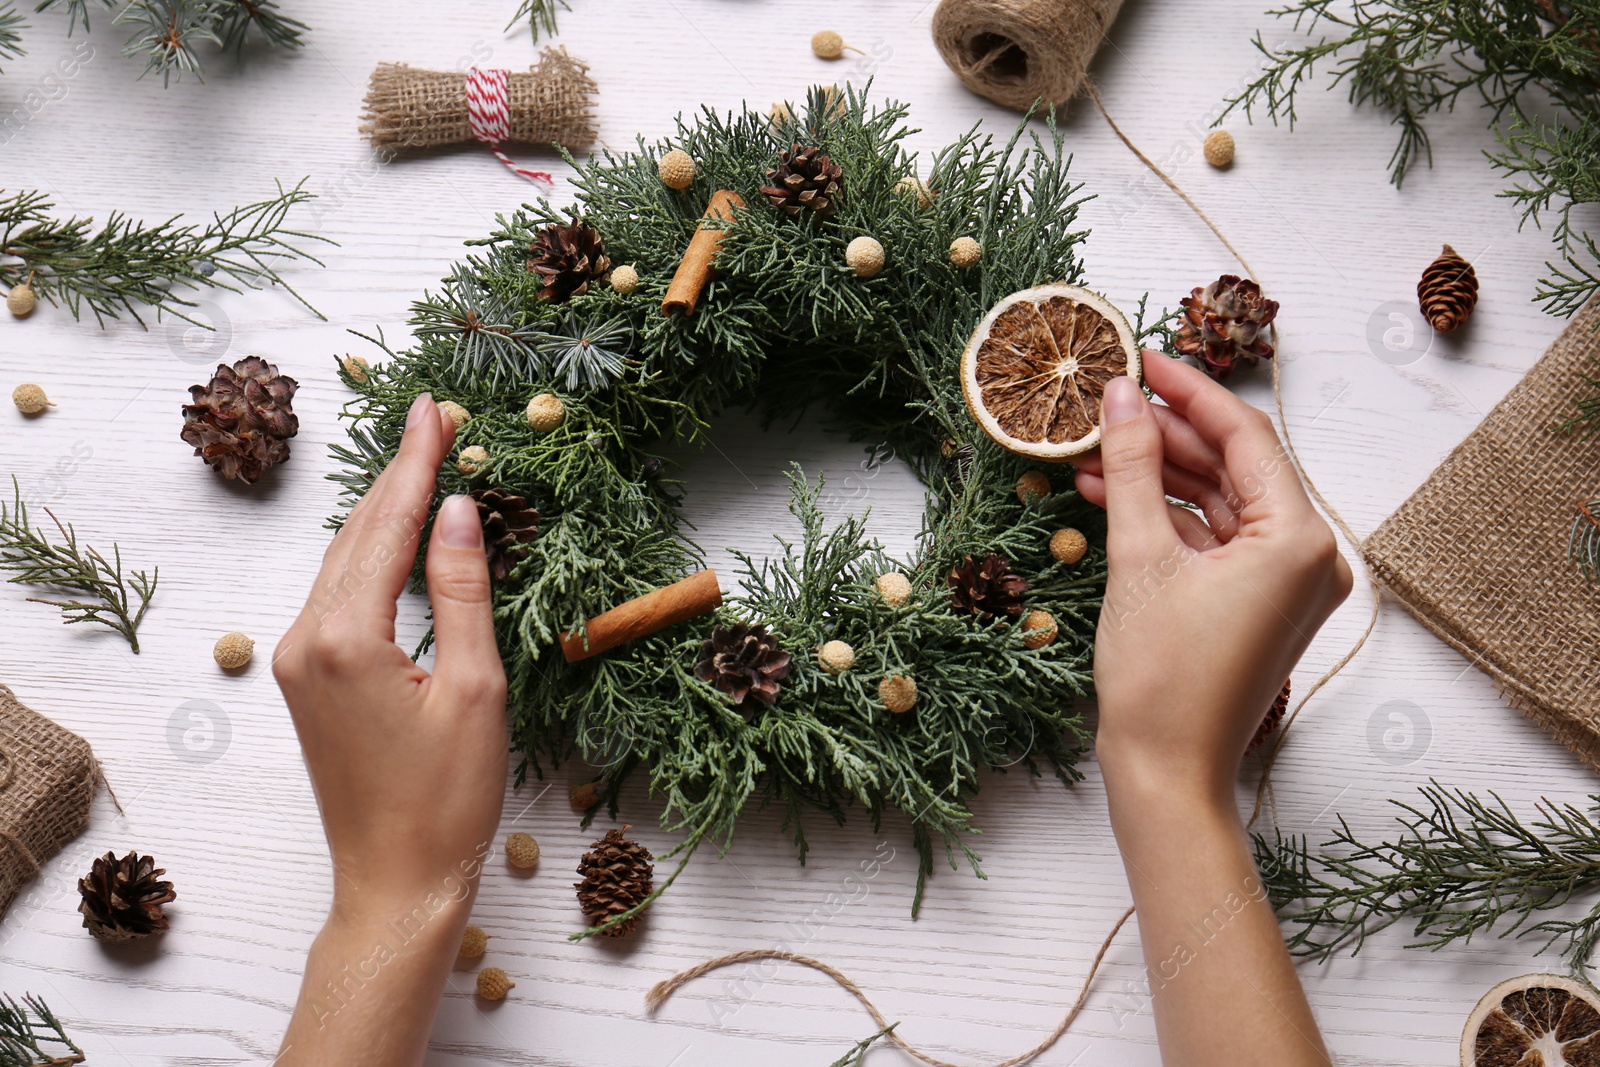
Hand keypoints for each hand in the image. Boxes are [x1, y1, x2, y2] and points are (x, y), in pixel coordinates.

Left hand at [274, 393, 506, 1065]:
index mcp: (344, 638)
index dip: (415, 463)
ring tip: (420, 462)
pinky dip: (370, 555)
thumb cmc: (446, 799)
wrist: (394, 882)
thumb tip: (459, 510)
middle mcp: (304, 640)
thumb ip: (464, 591)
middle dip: (396, 476)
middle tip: (430, 419)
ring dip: (381, 512)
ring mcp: (297, 662)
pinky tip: (397, 537)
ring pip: (343, 562)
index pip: (387, 526)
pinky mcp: (306, 682)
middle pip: (356, 535)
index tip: (432, 408)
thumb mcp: (474, 689)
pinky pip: (338, 595)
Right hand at [1074, 357, 1346, 1066]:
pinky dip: (1169, 518)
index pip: (1246, 437)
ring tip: (1094, 448)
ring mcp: (1287, 586)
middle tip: (1110, 399)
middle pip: (1236, 467)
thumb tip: (1121, 394)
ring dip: (1160, 475)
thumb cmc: (1159, 679)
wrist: (1166, 775)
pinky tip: (1112, 495)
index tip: (1141, 357)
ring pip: (1221, 503)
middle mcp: (1310, 559)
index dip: (1189, 392)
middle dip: (1168, 433)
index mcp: (1301, 541)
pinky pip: (1216, 541)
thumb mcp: (1139, 558)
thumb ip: (1132, 466)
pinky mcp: (1260, 607)